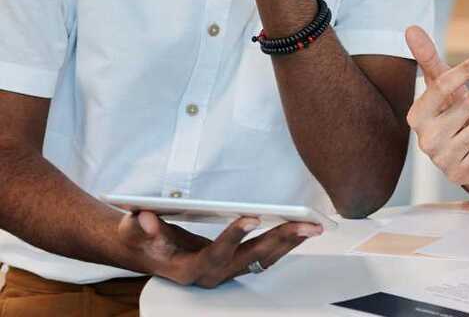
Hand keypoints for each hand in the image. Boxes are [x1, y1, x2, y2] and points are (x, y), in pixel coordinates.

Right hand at [118, 210, 320, 287]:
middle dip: (281, 239)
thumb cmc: (142, 240)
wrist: (147, 253)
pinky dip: (285, 243)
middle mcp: (212, 274)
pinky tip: (302, 230)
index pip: (216, 253)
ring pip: (264, 259)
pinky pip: (266, 256)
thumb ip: (139, 226)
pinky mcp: (237, 264)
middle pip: (252, 258)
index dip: (234, 236)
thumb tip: (146, 218)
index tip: (251, 216)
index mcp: (189, 269)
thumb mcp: (132, 231)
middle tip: (305, 224)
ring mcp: (227, 271)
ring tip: (314, 226)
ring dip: (290, 242)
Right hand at [405, 26, 468, 186]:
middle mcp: (426, 140)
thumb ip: (427, 58)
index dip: (467, 68)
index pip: (443, 84)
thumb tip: (411, 27)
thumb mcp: (441, 86)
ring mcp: (444, 160)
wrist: (464, 153)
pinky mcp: (464, 174)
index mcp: (416, 116)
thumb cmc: (451, 112)